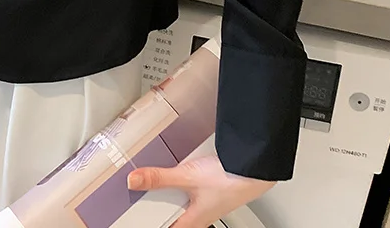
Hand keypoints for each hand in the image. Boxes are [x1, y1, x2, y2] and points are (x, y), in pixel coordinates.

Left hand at [127, 153, 275, 227]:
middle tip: (141, 196)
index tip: (137, 218)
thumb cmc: (229, 179)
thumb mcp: (186, 177)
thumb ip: (159, 179)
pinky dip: (180, 185)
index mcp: (192, 221)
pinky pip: (190, 192)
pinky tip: (176, 175)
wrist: (254, 168)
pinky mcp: (211, 191)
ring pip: (181, 204)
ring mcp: (206, 204)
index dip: (152, 223)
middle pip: (172, 216)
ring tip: (154, 186)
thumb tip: (134, 181)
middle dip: (159, 207)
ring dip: (170, 195)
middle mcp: (199, 215)